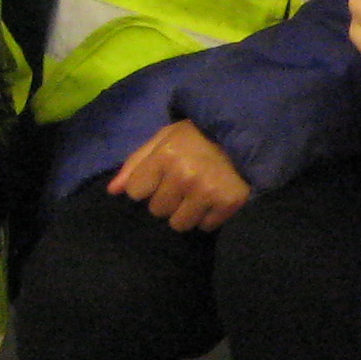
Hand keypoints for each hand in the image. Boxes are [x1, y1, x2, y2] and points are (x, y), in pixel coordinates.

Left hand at [109, 118, 250, 232]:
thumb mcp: (166, 138)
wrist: (247, 133)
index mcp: (166, 155)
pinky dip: (208, 216)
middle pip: (157, 210)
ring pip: (179, 223)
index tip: (162, 175)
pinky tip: (215, 197)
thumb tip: (113, 191)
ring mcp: (208, 191)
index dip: (147, 185)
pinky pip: (205, 226)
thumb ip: (136, 162)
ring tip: (199, 192)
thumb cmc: (199, 135)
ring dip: (187, 212)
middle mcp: (185, 175)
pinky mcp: (229, 203)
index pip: (136, 192)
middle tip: (185, 181)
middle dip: (168, 198)